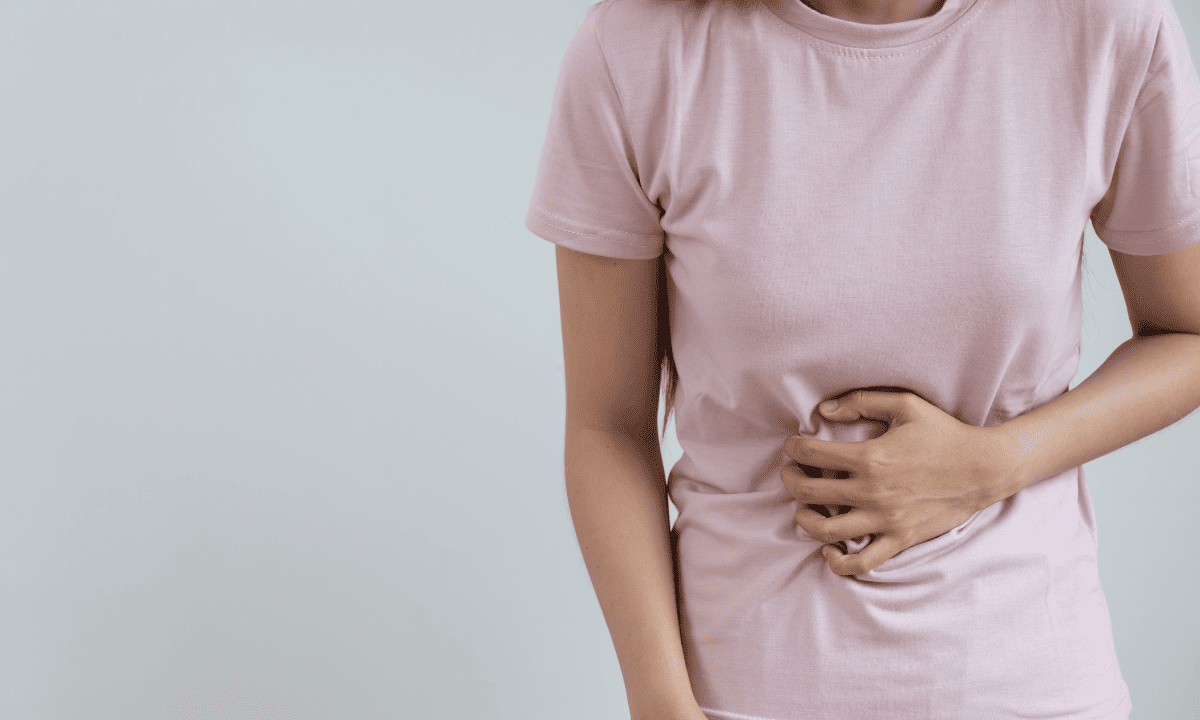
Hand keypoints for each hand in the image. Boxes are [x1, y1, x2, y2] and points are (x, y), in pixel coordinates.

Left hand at [781, 389, 1015, 575]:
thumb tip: (825, 410)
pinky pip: (861, 562)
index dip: (793, 448)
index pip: (812, 454)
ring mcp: (886, 520)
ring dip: (805, 518)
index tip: (793, 446)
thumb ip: (862, 402)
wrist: (985, 468)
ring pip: (826, 530)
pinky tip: (829, 548)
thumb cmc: (945, 433)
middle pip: (808, 492)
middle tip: (791, 472)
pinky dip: (838, 561)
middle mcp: (873, 492)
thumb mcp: (905, 405)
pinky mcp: (900, 539)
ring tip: (805, 507)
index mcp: (870, 458)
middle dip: (790, 479)